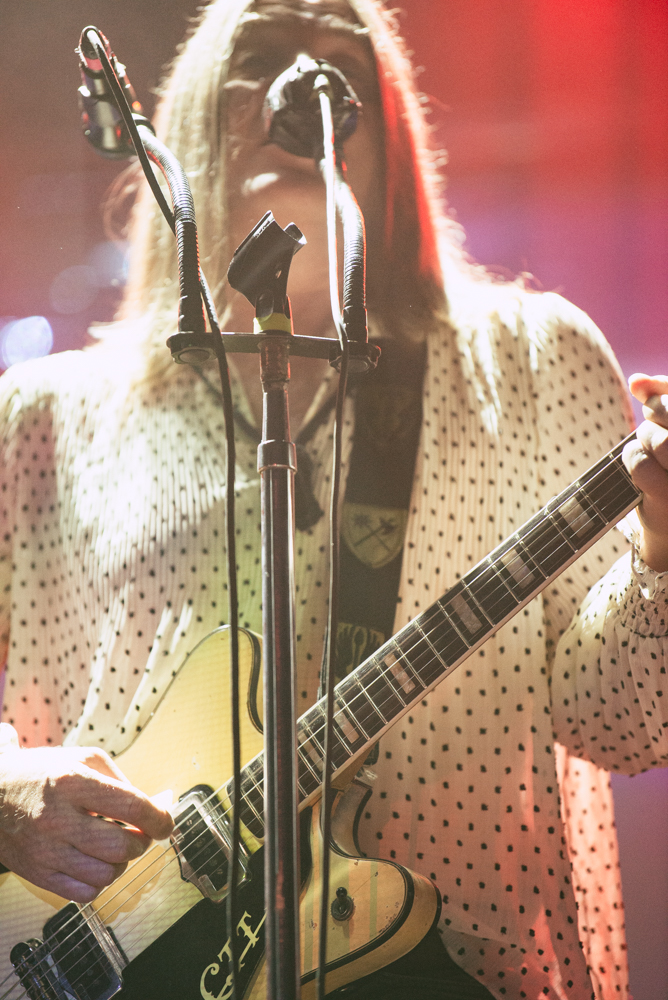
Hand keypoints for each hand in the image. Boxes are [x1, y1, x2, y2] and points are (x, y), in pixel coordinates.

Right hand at [0, 742, 173, 902]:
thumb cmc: (42, 774)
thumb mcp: (82, 759)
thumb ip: (120, 781)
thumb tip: (154, 807)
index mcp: (72, 782)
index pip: (131, 806)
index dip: (158, 818)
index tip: (165, 823)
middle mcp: (57, 817)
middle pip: (122, 846)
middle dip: (141, 842)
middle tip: (139, 834)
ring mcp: (45, 849)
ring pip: (107, 874)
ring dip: (121, 864)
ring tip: (114, 848)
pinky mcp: (37, 874)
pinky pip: (84, 894)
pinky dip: (100, 881)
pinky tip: (95, 862)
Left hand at [623, 373, 667, 570]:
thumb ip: (661, 402)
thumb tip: (636, 380)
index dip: (663, 388)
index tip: (644, 391)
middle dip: (653, 415)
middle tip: (652, 431)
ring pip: (658, 438)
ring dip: (644, 439)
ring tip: (650, 451)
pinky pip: (640, 462)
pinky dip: (632, 459)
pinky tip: (638, 467)